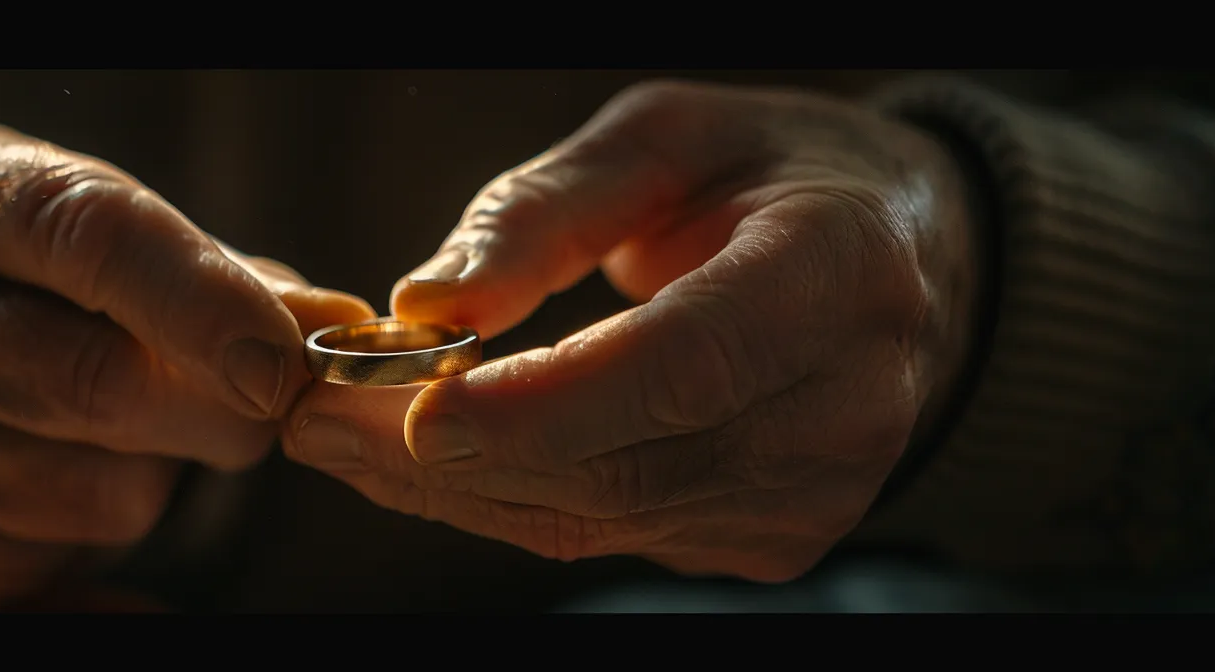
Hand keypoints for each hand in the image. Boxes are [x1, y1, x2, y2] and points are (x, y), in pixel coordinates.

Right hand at [0, 124, 371, 607]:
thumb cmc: (31, 272)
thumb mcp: (104, 232)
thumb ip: (219, 273)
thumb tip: (329, 323)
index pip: (96, 240)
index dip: (206, 300)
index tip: (285, 356)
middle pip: (108, 385)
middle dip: (226, 406)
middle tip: (263, 394)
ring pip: (111, 488)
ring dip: (168, 465)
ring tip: (118, 417)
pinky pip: (80, 550)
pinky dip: (115, 517)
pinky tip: (71, 467)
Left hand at [284, 82, 980, 579]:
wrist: (897, 268)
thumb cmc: (772, 179)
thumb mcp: (668, 137)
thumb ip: (547, 209)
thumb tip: (428, 305)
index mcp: (836, 275)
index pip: (683, 368)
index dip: (544, 404)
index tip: (415, 406)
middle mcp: (846, 405)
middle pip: (626, 467)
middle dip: (453, 456)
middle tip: (318, 421)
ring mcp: (813, 493)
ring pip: (603, 520)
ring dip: (456, 489)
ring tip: (341, 439)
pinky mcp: (771, 541)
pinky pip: (612, 538)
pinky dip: (508, 501)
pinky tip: (433, 461)